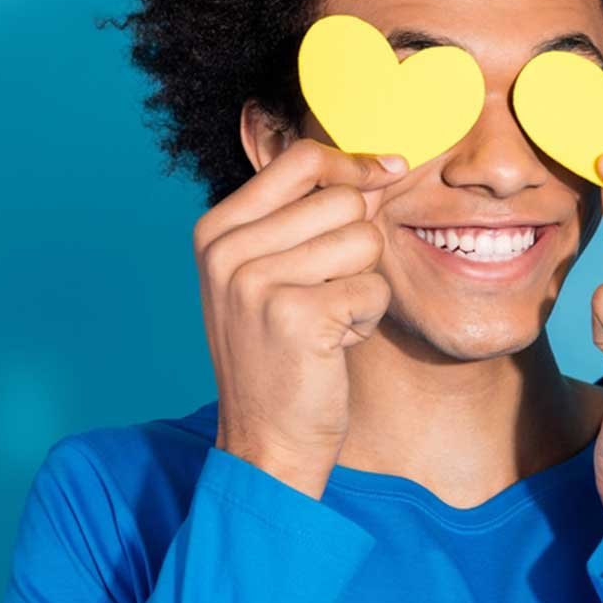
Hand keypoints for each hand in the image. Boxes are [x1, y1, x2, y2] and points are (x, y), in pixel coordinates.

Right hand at [193, 137, 408, 498]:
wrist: (265, 442)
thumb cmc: (279, 354)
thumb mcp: (272, 273)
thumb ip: (311, 216)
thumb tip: (384, 166)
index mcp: (216, 229)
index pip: (302, 160)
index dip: (354, 165)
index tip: (386, 174)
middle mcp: (227, 250)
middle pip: (342, 199)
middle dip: (357, 242)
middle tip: (329, 291)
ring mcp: (255, 282)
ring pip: (364, 241)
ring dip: (362, 283)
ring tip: (328, 319)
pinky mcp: (295, 316)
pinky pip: (373, 287)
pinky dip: (366, 318)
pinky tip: (333, 345)